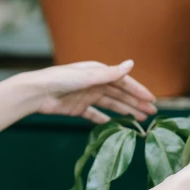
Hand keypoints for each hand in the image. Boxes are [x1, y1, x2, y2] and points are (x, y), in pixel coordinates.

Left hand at [27, 61, 157, 123]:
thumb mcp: (88, 76)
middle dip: (136, 103)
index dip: (138, 91)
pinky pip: (94, 115)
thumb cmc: (61, 80)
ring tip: (139, 120)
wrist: (37, 92)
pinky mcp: (78, 108)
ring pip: (111, 105)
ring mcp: (86, 96)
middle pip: (120, 95)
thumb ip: (110, 73)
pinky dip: (103, 120)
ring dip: (125, 111)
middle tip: (151, 114)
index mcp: (98, 72)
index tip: (152, 100)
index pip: (124, 82)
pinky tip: (113, 125)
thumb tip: (131, 63)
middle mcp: (94, 83)